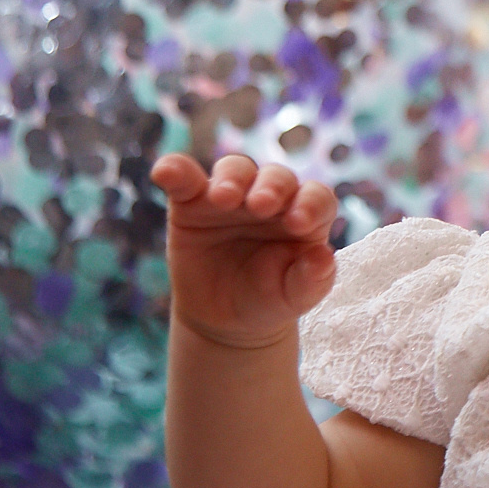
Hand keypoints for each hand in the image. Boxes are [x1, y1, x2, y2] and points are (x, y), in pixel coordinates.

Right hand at [153, 153, 340, 349]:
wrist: (226, 317)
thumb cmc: (270, 299)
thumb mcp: (293, 296)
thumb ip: (311, 280)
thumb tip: (324, 258)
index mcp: (304, 215)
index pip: (315, 197)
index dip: (311, 204)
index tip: (300, 223)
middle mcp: (271, 197)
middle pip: (276, 177)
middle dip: (270, 187)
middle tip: (261, 206)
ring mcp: (231, 196)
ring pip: (235, 170)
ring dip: (231, 179)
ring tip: (223, 198)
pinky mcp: (192, 201)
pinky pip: (183, 178)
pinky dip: (174, 170)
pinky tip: (164, 173)